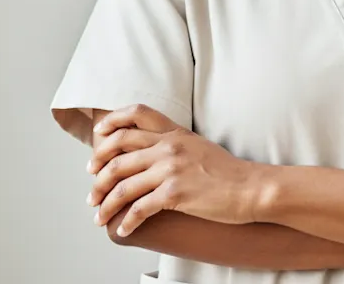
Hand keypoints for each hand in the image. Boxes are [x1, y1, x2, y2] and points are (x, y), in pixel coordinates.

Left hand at [87, 104, 264, 236]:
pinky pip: (139, 208)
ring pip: (123, 184)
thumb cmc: (228, 172)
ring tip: (98, 216)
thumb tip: (151, 153)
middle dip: (98, 171)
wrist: (251, 188)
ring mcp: (171, 169)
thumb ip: (174, 144)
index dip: (112, 122)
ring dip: (105, 202)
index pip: (136, 114)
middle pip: (119, 152)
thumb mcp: (198, 146)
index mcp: (174, 132)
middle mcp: (169, 146)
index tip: (99, 137)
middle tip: (92, 188)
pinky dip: (126, 222)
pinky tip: (122, 230)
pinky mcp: (175, 193)